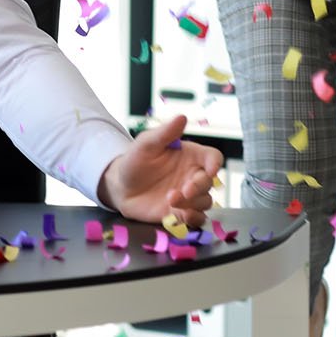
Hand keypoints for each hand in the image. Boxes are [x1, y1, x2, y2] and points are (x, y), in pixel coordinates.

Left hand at [97, 115, 223, 228]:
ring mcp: (189, 196)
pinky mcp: (181, 213)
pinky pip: (197, 219)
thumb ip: (165, 133)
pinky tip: (181, 216)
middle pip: (210, 182)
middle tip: (184, 190)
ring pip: (205, 201)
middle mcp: (193, 176)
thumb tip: (182, 117)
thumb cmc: (135, 161)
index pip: (213, 158)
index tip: (211, 170)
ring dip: (193, 203)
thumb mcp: (147, 143)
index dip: (215, 163)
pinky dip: (194, 219)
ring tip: (171, 200)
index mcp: (190, 156)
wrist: (120, 186)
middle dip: (200, 187)